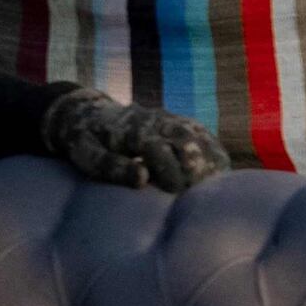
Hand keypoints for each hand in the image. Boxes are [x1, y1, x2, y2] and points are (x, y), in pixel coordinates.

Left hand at [45, 86, 231, 193]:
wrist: (88, 113)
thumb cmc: (86, 141)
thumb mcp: (85, 154)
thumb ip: (110, 166)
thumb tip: (142, 179)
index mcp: (131, 127)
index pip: (157, 146)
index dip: (168, 169)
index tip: (173, 192)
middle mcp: (154, 119)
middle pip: (184, 139)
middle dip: (194, 166)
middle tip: (195, 191)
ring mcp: (168, 118)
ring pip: (197, 135)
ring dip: (209, 159)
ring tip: (213, 185)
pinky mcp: (178, 122)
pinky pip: (202, 133)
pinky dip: (213, 151)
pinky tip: (220, 172)